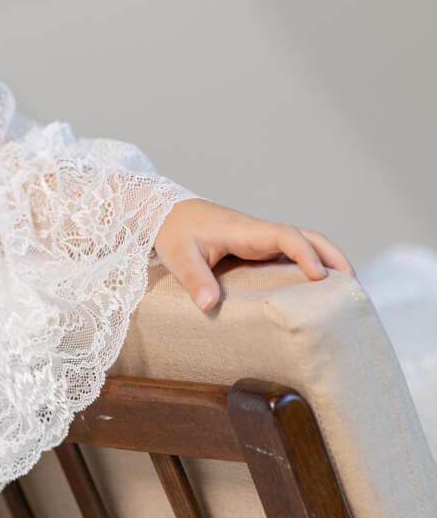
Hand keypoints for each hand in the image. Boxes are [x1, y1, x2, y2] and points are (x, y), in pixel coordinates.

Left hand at [153, 198, 355, 311]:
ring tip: (346, 294)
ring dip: (327, 261)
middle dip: (333, 257)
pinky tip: (316, 293)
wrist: (161, 212)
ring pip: (303, 244)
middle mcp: (258, 233)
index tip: (320, 276)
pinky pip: (290, 254)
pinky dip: (309, 266)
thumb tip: (208, 305)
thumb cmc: (171, 231)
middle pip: (307, 236)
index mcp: (244, 231)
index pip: (286, 235)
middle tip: (355, 287)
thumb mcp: (178, 254)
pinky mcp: (255, 249)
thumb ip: (193, 278)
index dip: (306, 253)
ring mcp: (259, 240)